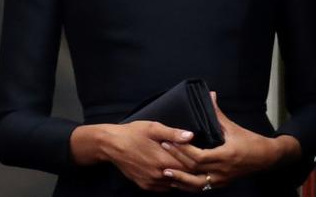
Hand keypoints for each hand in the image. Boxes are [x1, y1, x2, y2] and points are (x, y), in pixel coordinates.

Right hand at [71, 121, 194, 191]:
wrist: (111, 145)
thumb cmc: (133, 133)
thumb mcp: (154, 128)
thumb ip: (173, 133)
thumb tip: (191, 136)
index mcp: (163, 161)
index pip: (189, 167)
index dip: (198, 162)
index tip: (205, 156)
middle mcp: (157, 175)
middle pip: (183, 177)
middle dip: (192, 170)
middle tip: (201, 162)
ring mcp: (150, 182)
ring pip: (174, 184)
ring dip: (182, 176)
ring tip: (190, 167)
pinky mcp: (144, 185)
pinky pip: (163, 188)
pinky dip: (170, 181)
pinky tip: (174, 172)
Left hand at [161, 93, 299, 191]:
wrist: (267, 158)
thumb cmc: (252, 142)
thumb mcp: (234, 128)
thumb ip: (218, 114)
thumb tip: (210, 96)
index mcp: (225, 155)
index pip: (198, 157)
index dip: (183, 150)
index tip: (171, 141)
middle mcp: (222, 170)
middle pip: (193, 169)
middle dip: (176, 160)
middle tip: (163, 149)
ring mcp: (221, 179)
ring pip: (195, 184)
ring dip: (179, 179)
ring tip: (165, 172)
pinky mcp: (220, 184)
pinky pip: (201, 188)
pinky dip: (188, 185)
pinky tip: (178, 181)